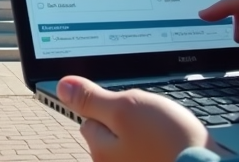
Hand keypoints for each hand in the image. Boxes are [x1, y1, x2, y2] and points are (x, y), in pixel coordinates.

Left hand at [57, 76, 229, 161]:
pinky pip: (153, 150)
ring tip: (168, 133)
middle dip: (132, 121)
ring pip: (135, 140)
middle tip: (154, 121)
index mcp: (100, 151)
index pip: (90, 118)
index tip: (131, 106)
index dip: (112, 106)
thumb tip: (63, 87)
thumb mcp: (125, 108)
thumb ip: (92, 98)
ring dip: (150, 132)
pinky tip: (175, 143)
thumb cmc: (169, 142)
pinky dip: (163, 145)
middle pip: (114, 131)